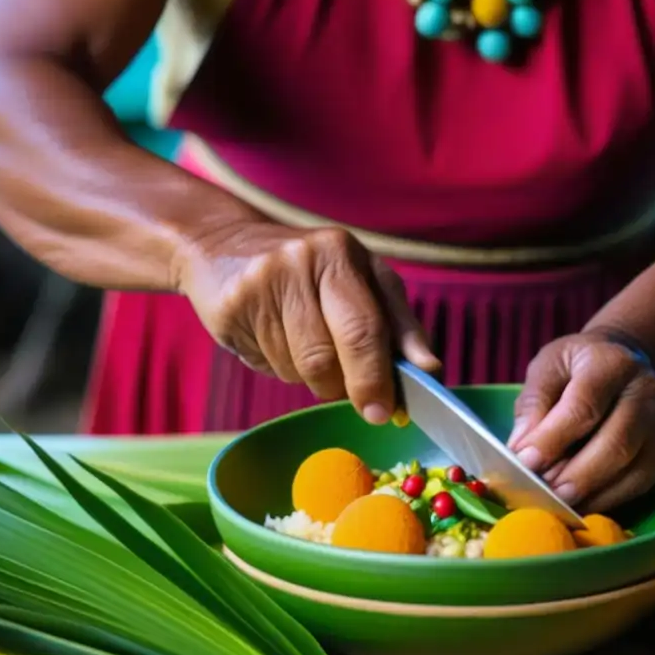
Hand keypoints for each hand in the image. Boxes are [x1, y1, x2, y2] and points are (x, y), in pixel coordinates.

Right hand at [175, 222, 439, 422]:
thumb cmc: (312, 271)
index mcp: (341, 254)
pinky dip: (280, 367)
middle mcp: (300, 263)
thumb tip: (430, 370)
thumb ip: (400, 327)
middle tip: (367, 409)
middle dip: (352, 389)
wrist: (223, 243)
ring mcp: (260, 285)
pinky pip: (267, 364)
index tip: (386, 411)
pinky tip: (275, 339)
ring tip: (308, 348)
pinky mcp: (230, 308)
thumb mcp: (364, 284)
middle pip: (326, 354)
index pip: (365, 328)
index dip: (377, 376)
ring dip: (314, 377)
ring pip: (300, 368)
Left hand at [507, 330, 654, 512]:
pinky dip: (609, 499)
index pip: (584, 407)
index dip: (552, 439)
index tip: (525, 463)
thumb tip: (521, 451)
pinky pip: (641, 483)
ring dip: (593, 493)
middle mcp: (646, 390)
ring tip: (559, 504)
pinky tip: (582, 504)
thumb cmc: (579, 365)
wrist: (627, 356)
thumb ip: (534, 404)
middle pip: (616, 443)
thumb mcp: (549, 366)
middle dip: (577, 475)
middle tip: (544, 494)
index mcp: (610, 362)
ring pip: (633, 469)